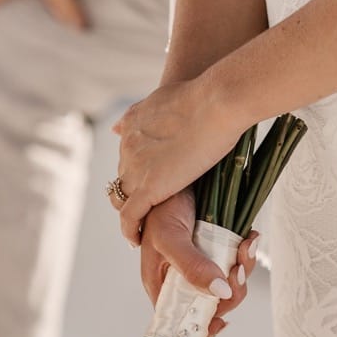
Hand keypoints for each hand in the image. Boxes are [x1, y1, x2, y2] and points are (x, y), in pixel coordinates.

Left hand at [110, 78, 244, 245]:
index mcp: (134, 124)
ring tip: (144, 225)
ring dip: (133, 211)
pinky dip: (129, 230)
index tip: (149, 181)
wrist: (217, 102)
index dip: (138, 170)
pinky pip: (129, 216)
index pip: (129, 155)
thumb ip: (146, 113)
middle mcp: (128, 145)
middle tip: (151, 207)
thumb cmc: (207, 97)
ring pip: (124, 196)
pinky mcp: (149, 186)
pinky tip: (136, 239)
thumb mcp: (167, 97)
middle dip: (135, 190)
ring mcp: (136, 166)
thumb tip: (120, 127)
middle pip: (125, 176)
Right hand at [139, 188, 259, 336]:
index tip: (220, 322)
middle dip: (231, 291)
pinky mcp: (219, 249)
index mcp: (163, 283)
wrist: (178, 173)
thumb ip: (192, 267)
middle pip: (213, 304)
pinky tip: (248, 239)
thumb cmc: (159, 206)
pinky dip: (247, 253)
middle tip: (237, 270)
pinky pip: (238, 262)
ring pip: (229, 284)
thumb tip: (220, 293)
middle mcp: (183, 278)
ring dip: (243, 269)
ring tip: (245, 247)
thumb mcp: (170, 238)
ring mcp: (203, 264)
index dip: (202, 326)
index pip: (181, 318)